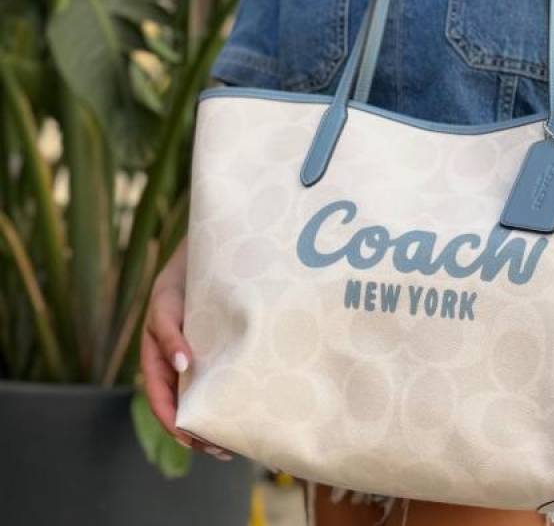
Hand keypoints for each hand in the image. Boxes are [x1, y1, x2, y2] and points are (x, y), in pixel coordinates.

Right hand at [140, 237, 232, 460]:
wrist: (208, 253)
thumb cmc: (181, 278)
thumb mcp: (167, 303)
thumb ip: (168, 333)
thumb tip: (181, 366)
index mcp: (156, 355)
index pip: (160, 397)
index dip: (173, 421)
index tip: (191, 439)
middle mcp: (176, 360)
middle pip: (184, 405)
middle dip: (198, 431)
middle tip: (221, 449)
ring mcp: (199, 356)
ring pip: (204, 396)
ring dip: (216, 421)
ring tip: (235, 442)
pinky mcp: (220, 350)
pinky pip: (223, 379)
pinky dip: (230, 397)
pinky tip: (247, 408)